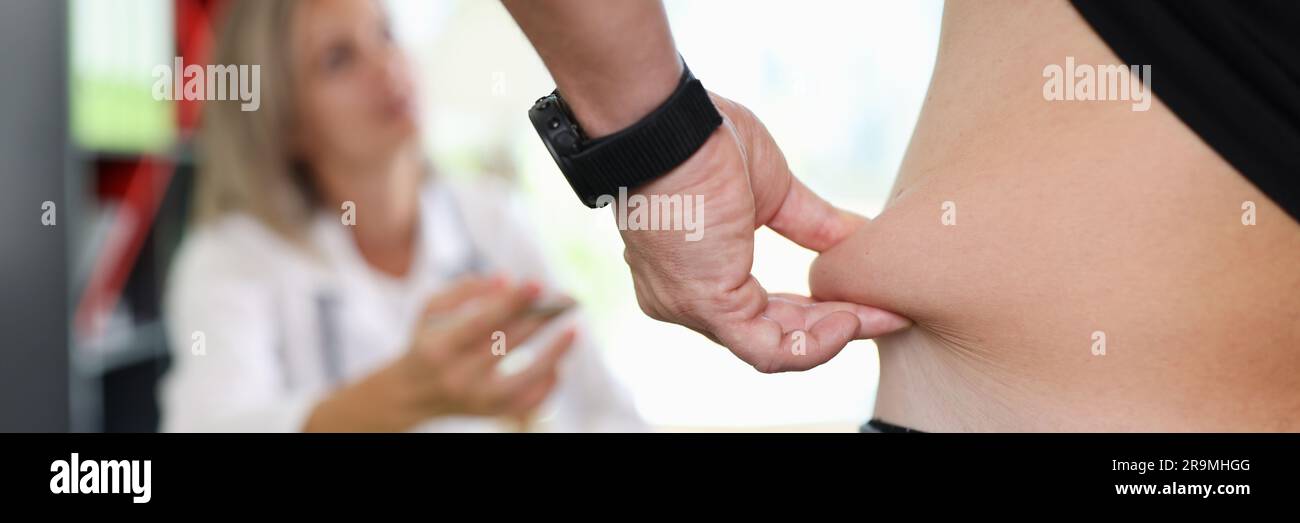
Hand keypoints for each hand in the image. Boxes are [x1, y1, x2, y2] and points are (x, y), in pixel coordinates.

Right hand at [305, 275, 575, 431]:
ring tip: (573, 330)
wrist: (411, 394)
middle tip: (567, 298)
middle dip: (539, 319)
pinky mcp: (493, 413)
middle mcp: (458, 377)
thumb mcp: (430, 310)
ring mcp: (477, 400)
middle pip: (506, 345)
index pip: (480, 323)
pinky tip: (558, 363)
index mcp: (439, 348)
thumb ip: (464, 290)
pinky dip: (548, 383)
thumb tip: (505, 281)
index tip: (537, 283)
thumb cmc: (427, 341)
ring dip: (553, 355)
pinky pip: (530, 402)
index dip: (510, 303)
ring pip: (525, 379)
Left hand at [614, 92, 910, 372]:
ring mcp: (694, 309)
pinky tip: (849, 320)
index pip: (766, 309)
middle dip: (837, 324)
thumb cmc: (702, 142)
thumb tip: (860, 238)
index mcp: (697, 272)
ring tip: (881, 314)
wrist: (665, 126)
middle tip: (890, 312)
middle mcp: (688, 301)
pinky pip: (768, 350)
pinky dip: (814, 344)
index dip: (821, 309)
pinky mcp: (708, 307)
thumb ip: (812, 223)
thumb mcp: (771, 190)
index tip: (871, 300)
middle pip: (775, 332)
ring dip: (834, 335)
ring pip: (775, 347)